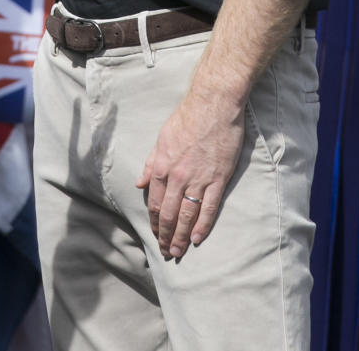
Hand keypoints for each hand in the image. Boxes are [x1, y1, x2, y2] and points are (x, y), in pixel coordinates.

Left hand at [136, 90, 244, 256]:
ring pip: (187, 215)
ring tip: (179, 252)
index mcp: (162, 167)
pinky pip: (209, 207)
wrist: (213, 106)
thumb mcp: (162, 139)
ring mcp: (199, 179)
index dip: (155, 223)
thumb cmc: (186, 119)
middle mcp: (178, 177)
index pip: (156, 203)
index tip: (156, 235)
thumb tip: (140, 183)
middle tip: (167, 252)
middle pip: (170, 214)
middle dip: (166, 236)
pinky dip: (202, 225)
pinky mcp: (218, 179)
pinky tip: (197, 239)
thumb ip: (151, 163)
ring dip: (181, 236)